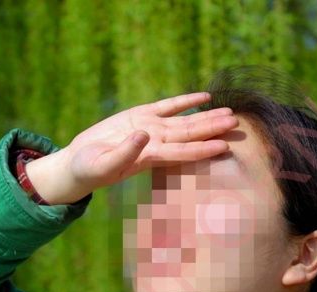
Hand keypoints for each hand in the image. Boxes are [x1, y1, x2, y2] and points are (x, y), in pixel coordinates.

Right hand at [25, 92, 238, 204]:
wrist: (79, 162)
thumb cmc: (89, 169)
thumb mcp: (103, 165)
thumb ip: (125, 152)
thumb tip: (144, 134)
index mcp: (148, 157)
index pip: (182, 153)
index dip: (203, 149)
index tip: (224, 146)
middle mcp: (155, 142)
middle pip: (190, 135)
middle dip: (213, 130)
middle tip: (237, 124)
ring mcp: (150, 128)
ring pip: (185, 121)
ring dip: (207, 117)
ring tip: (230, 113)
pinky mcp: (140, 116)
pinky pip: (168, 106)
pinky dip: (186, 102)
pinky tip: (205, 97)